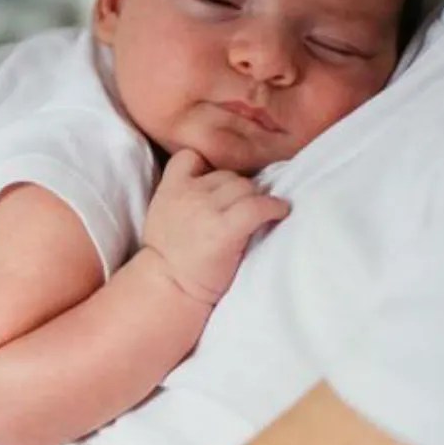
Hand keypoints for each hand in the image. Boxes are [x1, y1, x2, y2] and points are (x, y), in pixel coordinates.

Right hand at [141, 150, 288, 305]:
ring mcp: (206, 209)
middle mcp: (188, 193)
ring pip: (246, 187)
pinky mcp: (225, 229)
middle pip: (229, 175)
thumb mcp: (164, 215)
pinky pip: (257, 206)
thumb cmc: (171, 258)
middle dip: (239, 191)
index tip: (220, 185)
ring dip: (257, 199)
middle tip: (245, 212)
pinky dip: (273, 207)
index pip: (190, 156)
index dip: (209, 165)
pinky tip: (280, 213)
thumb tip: (218, 186)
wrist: (169, 289)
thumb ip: (184, 195)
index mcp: (170, 188)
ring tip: (262, 215)